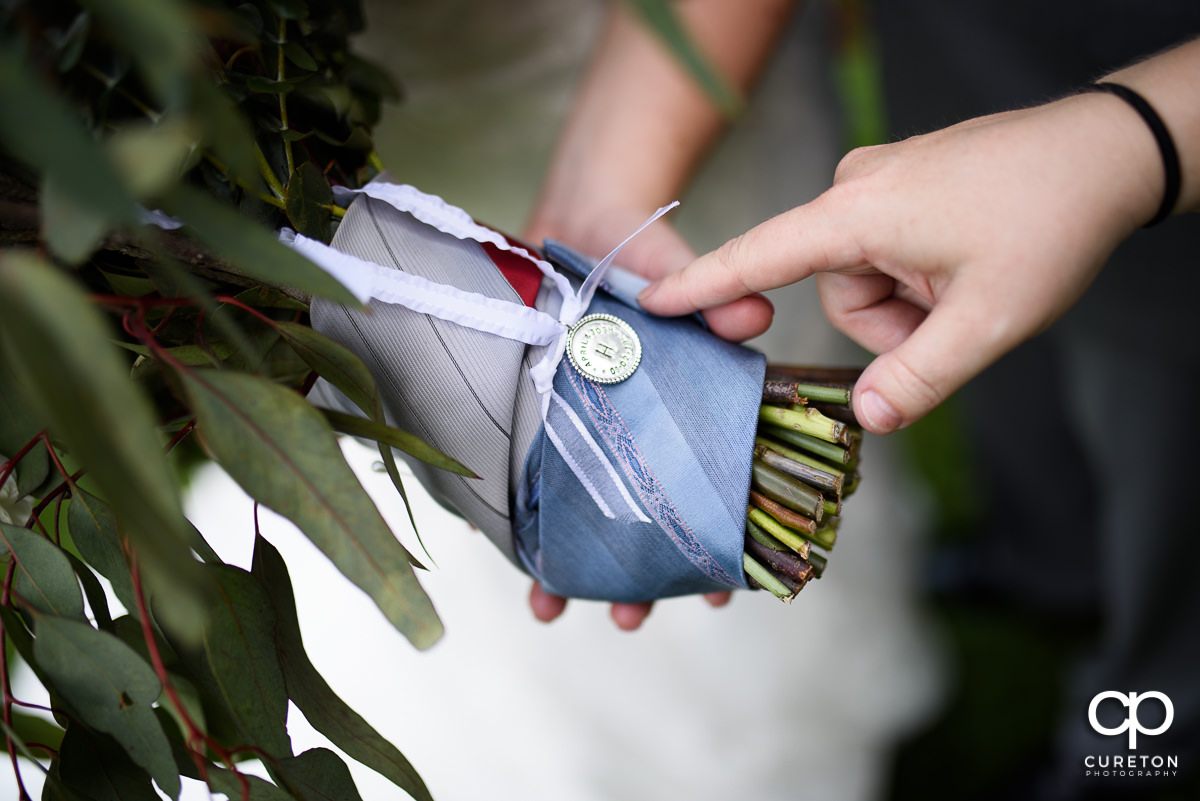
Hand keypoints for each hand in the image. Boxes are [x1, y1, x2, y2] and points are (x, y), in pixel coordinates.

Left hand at [522, 209, 753, 628]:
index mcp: (684, 417)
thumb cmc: (642, 257)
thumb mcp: (676, 271)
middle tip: (630, 619)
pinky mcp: (535, 421)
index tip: (720, 594)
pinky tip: (501, 548)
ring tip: (551, 608)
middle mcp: (636, 439)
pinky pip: (526, 479)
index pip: (709, 493)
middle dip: (637, 578)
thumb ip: (709, 296)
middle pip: (644, 524)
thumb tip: (753, 315)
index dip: (715, 545)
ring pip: (582, 516)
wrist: (576, 223)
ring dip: (570, 568)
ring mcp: (584, 436)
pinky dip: (514, 515)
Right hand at [638, 91, 1163, 432]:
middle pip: (836, 290)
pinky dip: (918, 275)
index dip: (702, 284)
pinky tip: (966, 262)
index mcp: (860, 213)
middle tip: (955, 316)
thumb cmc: (1048, 222)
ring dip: (909, 302)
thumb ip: (919, 378)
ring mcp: (880, 181)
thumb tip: (866, 420)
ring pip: (864, 277)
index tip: (651, 303)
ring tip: (967, 284)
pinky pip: (885, 250)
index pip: (759, 256)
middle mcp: (856, 187)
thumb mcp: (989, 320)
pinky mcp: (901, 183)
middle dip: (890, 323)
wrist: (1108, 150)